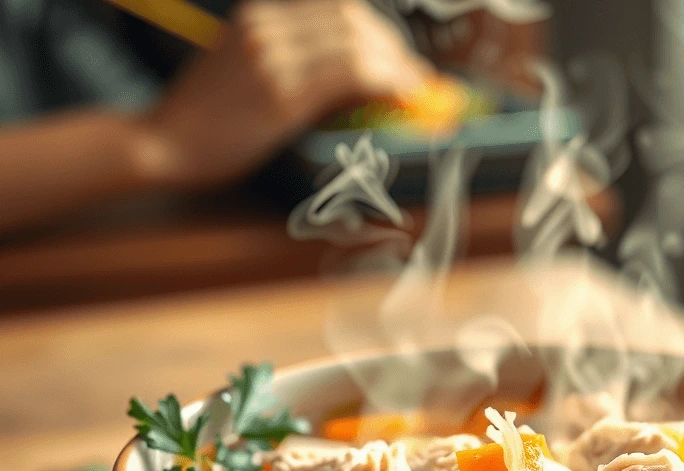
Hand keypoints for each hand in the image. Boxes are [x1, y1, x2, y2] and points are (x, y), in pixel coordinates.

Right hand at [141, 0, 431, 186]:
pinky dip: (386, 82)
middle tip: (416, 79)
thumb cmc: (208, 120)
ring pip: (356, 44)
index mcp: (259, 15)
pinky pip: (349, 75)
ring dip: (396, 67)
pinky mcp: (281, 92)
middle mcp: (267, 25)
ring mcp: (274, 56)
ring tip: (414, 92)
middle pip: (351, 20)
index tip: (401, 58)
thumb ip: (294, 64)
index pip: (336, 8)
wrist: (165, 142)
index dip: (378, 32)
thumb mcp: (248, 73)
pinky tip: (402, 97)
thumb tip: (355, 78)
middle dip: (393, 48)